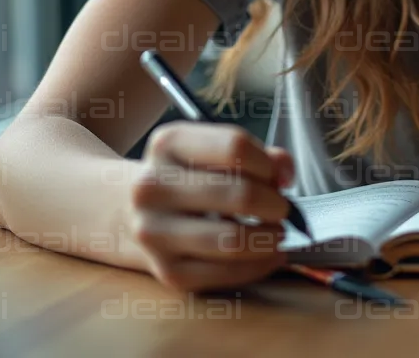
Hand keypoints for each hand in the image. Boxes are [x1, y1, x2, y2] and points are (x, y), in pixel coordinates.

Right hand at [126, 122, 294, 292]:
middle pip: (239, 195)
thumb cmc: (191, 175)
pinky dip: (258, 266)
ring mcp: (154, 232)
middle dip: (276, 204)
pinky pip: (223, 275)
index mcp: (168, 143)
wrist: (134, 209)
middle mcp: (153, 186)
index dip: (268, 163)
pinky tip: (269, 256)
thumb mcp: (215, 150)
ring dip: (269, 238)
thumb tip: (285, 175)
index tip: (278, 176)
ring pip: (232, 240)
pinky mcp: (166, 271)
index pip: (235, 147)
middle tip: (283, 208)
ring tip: (277, 233)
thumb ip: (261, 154)